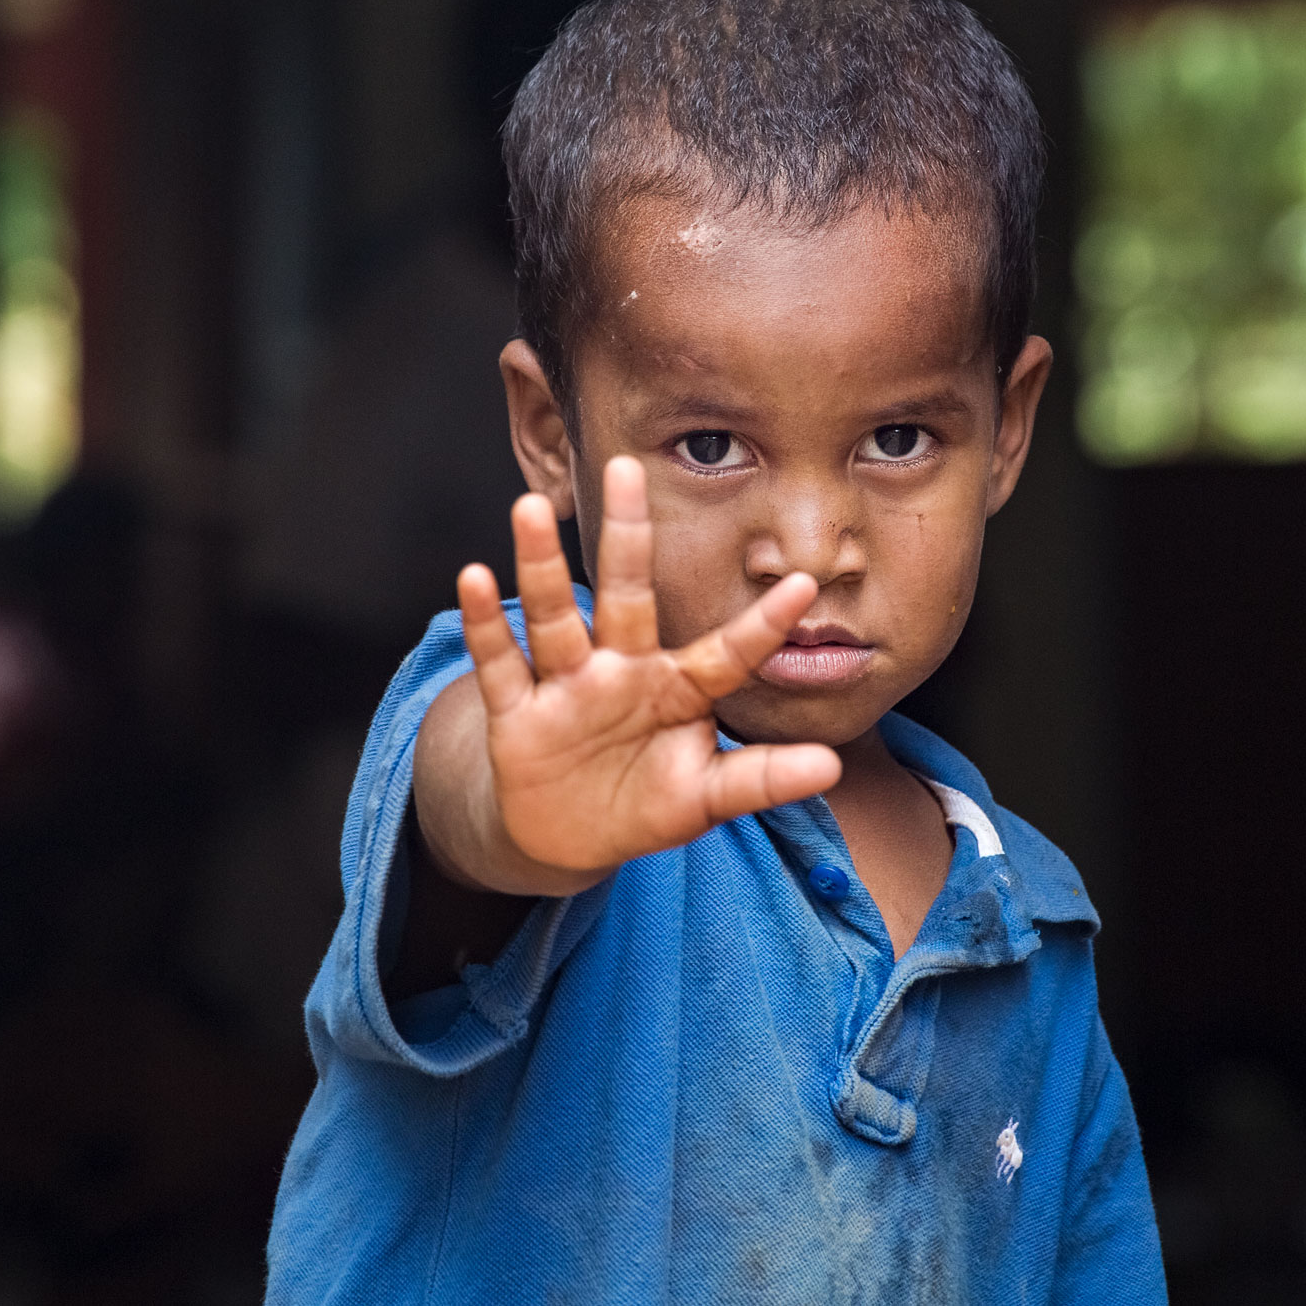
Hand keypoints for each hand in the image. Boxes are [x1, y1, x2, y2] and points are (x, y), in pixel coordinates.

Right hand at [455, 456, 841, 877]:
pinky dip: (484, 624)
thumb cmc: (648, 801)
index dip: (762, 626)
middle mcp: (622, 670)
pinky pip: (500, 662)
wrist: (569, 838)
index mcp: (680, 687)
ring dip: (539, 565)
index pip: (727, 654)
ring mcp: (568, 685)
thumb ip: (762, 778)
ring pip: (554, 616)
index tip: (805, 586)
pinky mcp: (518, 713)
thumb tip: (831, 768)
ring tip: (530, 508)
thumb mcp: (706, 796)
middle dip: (627, 536)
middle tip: (627, 468)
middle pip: (626, 596)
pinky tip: (473, 577)